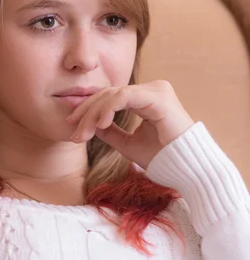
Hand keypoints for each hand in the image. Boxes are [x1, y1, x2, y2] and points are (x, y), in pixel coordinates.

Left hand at [66, 80, 194, 169]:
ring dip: (94, 114)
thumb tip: (90, 124)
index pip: (110, 97)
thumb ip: (110, 131)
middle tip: (73, 133)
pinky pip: (125, 97)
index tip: (72, 127)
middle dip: (86, 113)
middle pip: (108, 93)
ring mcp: (156, 90)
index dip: (88, 110)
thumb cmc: (163, 158)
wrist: (187, 170)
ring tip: (84, 134)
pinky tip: (100, 125)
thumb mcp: (128, 144)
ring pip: (113, 94)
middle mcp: (152, 89)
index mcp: (146, 97)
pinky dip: (108, 109)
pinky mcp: (158, 97)